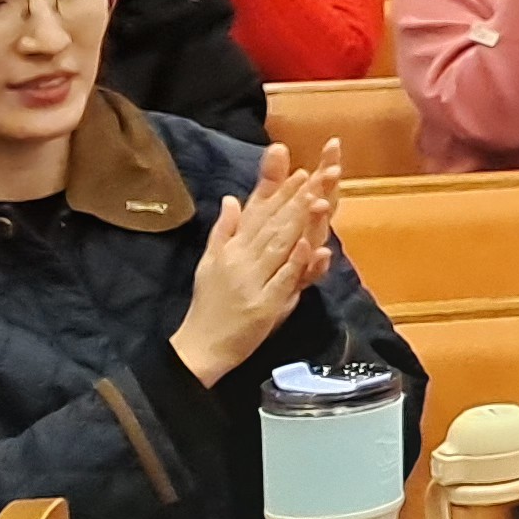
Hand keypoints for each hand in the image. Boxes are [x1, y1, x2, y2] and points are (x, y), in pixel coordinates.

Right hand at [171, 139, 344, 384]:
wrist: (200, 346)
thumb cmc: (209, 304)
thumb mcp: (210, 262)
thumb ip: (224, 230)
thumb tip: (231, 198)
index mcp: (232, 249)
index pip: (260, 216)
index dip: (282, 194)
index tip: (302, 172)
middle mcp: (241, 260)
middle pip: (273, 226)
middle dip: (296, 199)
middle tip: (318, 174)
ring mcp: (253, 282)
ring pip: (279, 247)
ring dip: (298, 222)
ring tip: (317, 198)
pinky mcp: (263, 306)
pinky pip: (282, 281)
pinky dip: (295, 263)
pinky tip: (309, 245)